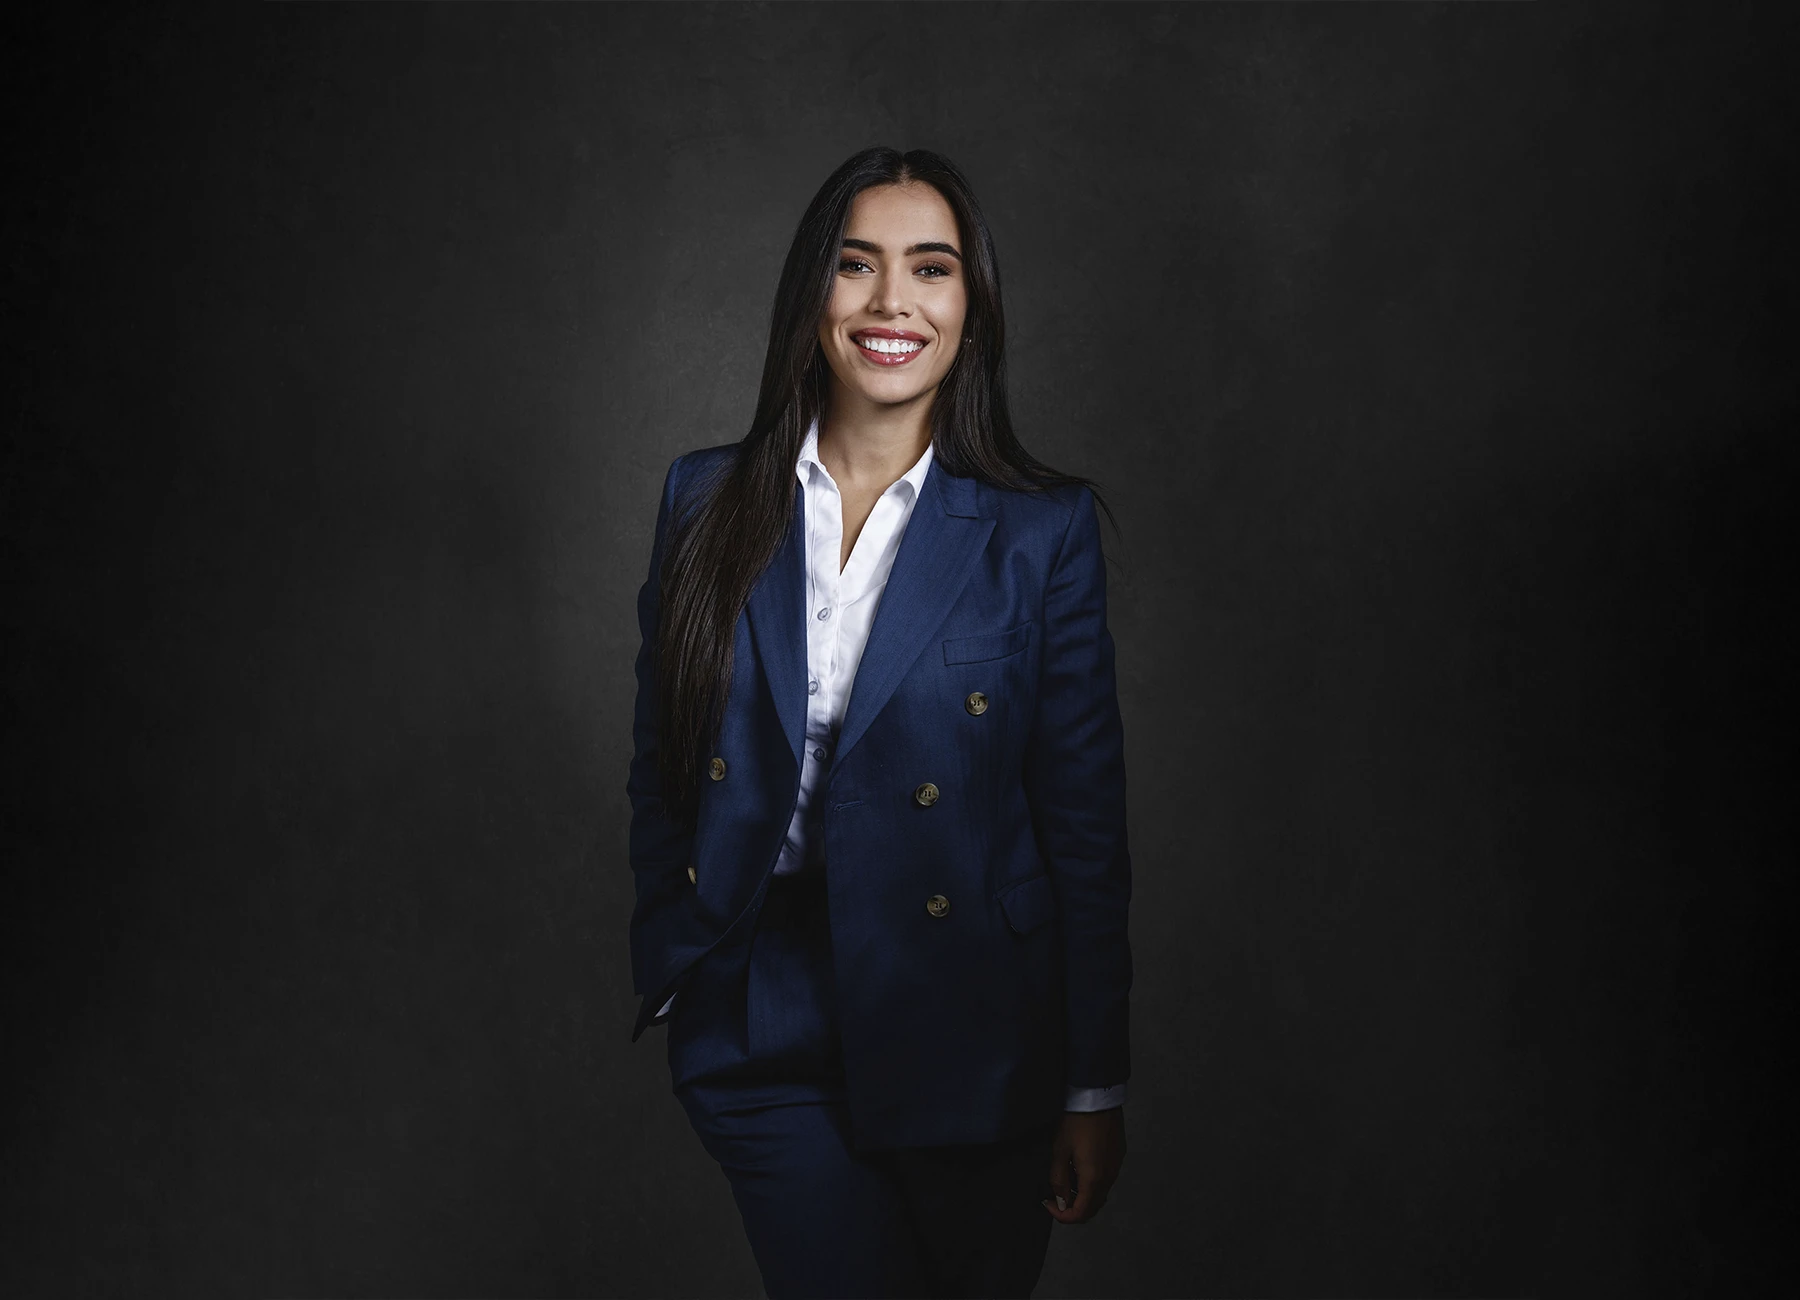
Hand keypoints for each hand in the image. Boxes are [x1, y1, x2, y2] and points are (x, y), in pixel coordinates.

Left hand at [1044, 1106, 1124, 1223]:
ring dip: (1083, 1196)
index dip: (1063, 1216)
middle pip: (1093, 1207)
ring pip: (1100, 1194)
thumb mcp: (1060, 1151)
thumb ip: (1059, 1180)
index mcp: (1094, 1180)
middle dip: (1073, 1208)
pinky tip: (1080, 1169)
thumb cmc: (1076, 1123)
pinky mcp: (1119, 1156)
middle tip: (1056, 1197)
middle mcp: (1109, 1178)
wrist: (1098, 1098)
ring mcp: (1116, 1167)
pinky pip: (1106, 1180)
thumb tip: (1062, 1202)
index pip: (1081, 1213)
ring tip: (1066, 1181)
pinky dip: (1092, 1184)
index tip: (1049, 1204)